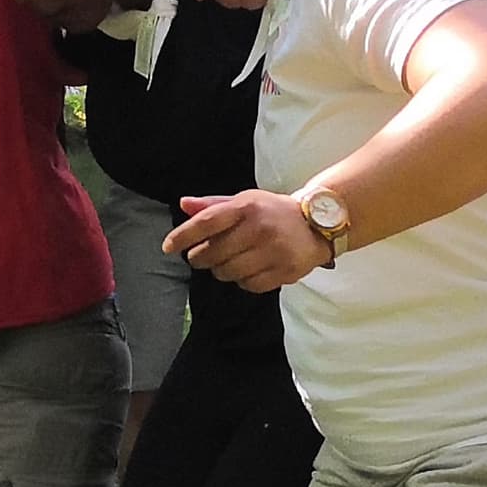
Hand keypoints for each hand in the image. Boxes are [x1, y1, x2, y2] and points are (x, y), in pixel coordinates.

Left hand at [165, 189, 327, 293]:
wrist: (318, 224)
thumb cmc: (273, 212)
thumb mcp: (245, 201)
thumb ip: (213, 205)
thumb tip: (183, 205)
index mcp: (247, 207)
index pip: (206, 223)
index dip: (182, 236)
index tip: (168, 247)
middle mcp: (259, 228)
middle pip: (212, 254)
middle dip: (200, 258)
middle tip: (201, 257)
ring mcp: (273, 251)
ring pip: (228, 273)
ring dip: (221, 271)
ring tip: (229, 262)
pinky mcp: (284, 271)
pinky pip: (248, 285)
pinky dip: (242, 281)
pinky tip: (249, 270)